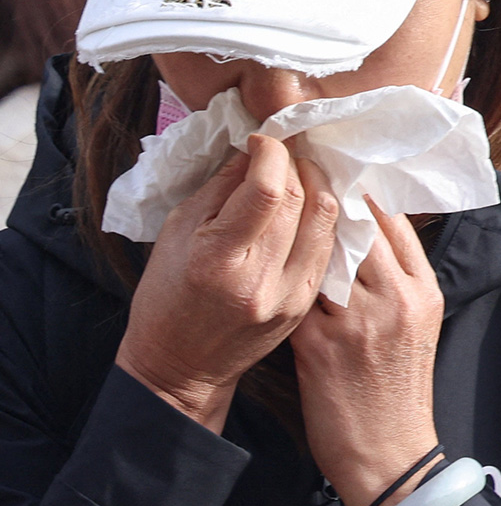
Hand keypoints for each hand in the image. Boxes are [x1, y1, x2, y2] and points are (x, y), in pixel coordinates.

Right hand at [117, 134, 338, 431]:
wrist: (182, 365)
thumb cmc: (167, 296)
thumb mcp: (178, 232)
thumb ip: (220, 188)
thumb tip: (253, 149)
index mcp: (220, 259)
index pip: (268, 190)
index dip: (272, 153)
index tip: (264, 140)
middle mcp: (261, 279)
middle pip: (301, 200)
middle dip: (297, 163)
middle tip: (286, 149)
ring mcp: (289, 295)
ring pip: (326, 221)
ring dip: (320, 185)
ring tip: (302, 170)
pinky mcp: (305, 304)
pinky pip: (328, 247)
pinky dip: (324, 217)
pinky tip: (313, 203)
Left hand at [291, 202, 443, 505]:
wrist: (390, 453)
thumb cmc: (399, 392)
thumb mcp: (419, 328)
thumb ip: (399, 284)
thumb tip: (369, 242)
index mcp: (424, 292)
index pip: (395, 223)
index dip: (363, 193)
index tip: (337, 172)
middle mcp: (395, 299)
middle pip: (360, 226)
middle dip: (329, 195)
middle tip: (300, 168)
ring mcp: (358, 321)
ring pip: (324, 252)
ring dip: (299, 226)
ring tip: (278, 202)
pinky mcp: (320, 345)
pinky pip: (296, 291)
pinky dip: (278, 270)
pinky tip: (262, 255)